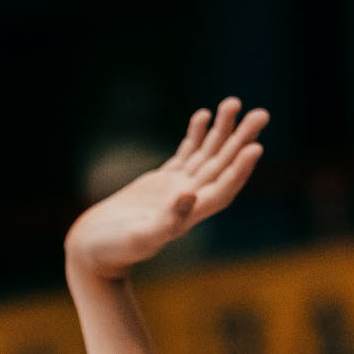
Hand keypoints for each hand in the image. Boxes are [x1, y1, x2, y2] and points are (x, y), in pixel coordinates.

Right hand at [65, 98, 268, 280]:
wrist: (92, 250)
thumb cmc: (114, 250)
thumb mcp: (139, 237)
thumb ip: (167, 220)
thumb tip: (190, 196)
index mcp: (189, 215)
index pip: (223, 188)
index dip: (240, 169)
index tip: (255, 146)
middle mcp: (190, 201)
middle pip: (222, 166)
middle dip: (241, 140)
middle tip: (261, 114)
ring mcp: (176, 189)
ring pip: (206, 155)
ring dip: (222, 131)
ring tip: (233, 103)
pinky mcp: (161, 183)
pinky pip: (185, 154)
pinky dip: (196, 135)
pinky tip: (203, 116)